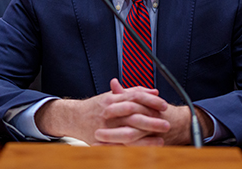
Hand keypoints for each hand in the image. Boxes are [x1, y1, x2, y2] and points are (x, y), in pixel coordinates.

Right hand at [36, 78, 169, 144]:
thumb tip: (154, 92)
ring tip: (160, 138)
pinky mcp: (104, 140)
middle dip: (151, 120)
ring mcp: (106, 127)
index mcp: (113, 98)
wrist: (74, 117)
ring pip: (129, 132)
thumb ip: (133, 92)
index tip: (164, 105)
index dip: (150, 101)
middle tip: (166, 123)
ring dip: (146, 136)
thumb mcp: (113, 95)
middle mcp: (110, 112)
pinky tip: (146, 149)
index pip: (135, 97)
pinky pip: (122, 145)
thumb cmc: (97, 106)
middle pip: (134, 115)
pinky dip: (135, 147)